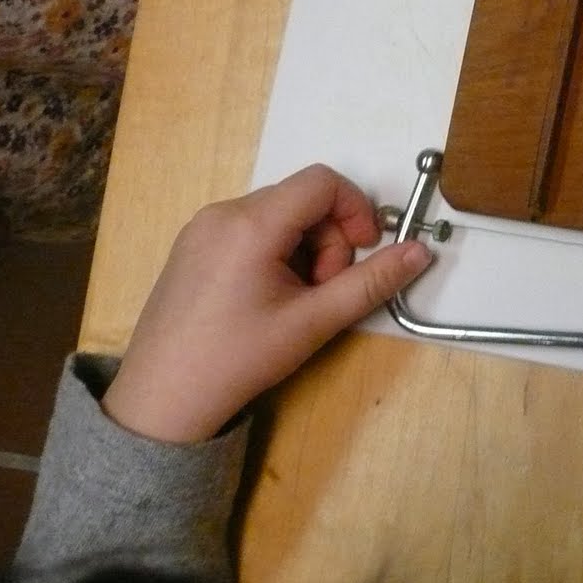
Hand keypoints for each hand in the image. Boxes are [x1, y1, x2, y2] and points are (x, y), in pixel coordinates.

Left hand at [101, 165, 432, 443]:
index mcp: (251, 224)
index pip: (322, 182)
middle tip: (324, 291)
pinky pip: (250, 228)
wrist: (162, 400)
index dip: (356, 210)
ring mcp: (201, 228)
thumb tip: (420, 252)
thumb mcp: (314, 322)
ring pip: (277, 215)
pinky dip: (275, 251)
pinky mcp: (191, 245)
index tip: (364, 252)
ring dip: (304, 247)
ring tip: (296, 300)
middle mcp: (222, 212)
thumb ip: (371, 282)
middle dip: (329, 239)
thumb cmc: (239, 359)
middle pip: (301, 199)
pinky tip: (267, 298)